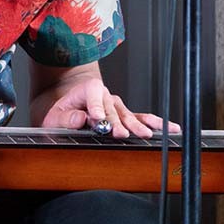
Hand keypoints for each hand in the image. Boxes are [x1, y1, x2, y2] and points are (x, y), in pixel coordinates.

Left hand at [40, 75, 179, 138]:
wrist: (67, 112)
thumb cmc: (62, 114)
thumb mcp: (55, 117)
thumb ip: (66, 118)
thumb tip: (80, 118)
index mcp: (86, 90)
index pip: (93, 91)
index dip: (95, 104)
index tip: (97, 118)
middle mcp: (105, 96)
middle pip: (112, 108)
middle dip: (116, 122)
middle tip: (119, 133)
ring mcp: (117, 106)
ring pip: (127, 115)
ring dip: (135, 125)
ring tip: (144, 134)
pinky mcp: (125, 116)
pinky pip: (141, 118)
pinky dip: (155, 123)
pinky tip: (168, 128)